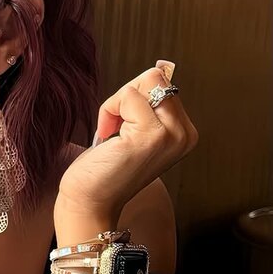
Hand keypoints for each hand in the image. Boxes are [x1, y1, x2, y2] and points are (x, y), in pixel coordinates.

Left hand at [56, 62, 197, 223]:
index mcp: (184, 133)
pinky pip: (129, 95)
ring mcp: (171, 135)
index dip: (134, 99)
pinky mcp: (151, 136)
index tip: (121, 128)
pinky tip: (106, 136)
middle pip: (157, 78)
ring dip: (118, 103)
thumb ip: (149, 107)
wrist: (89, 202)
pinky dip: (109, 110)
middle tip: (114, 128)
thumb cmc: (104, 169)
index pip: (164, 84)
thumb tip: (158, 71)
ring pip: (146, 82)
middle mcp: (184, 135)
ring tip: (111, 132)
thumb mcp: (135, 132)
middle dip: (126, 96)